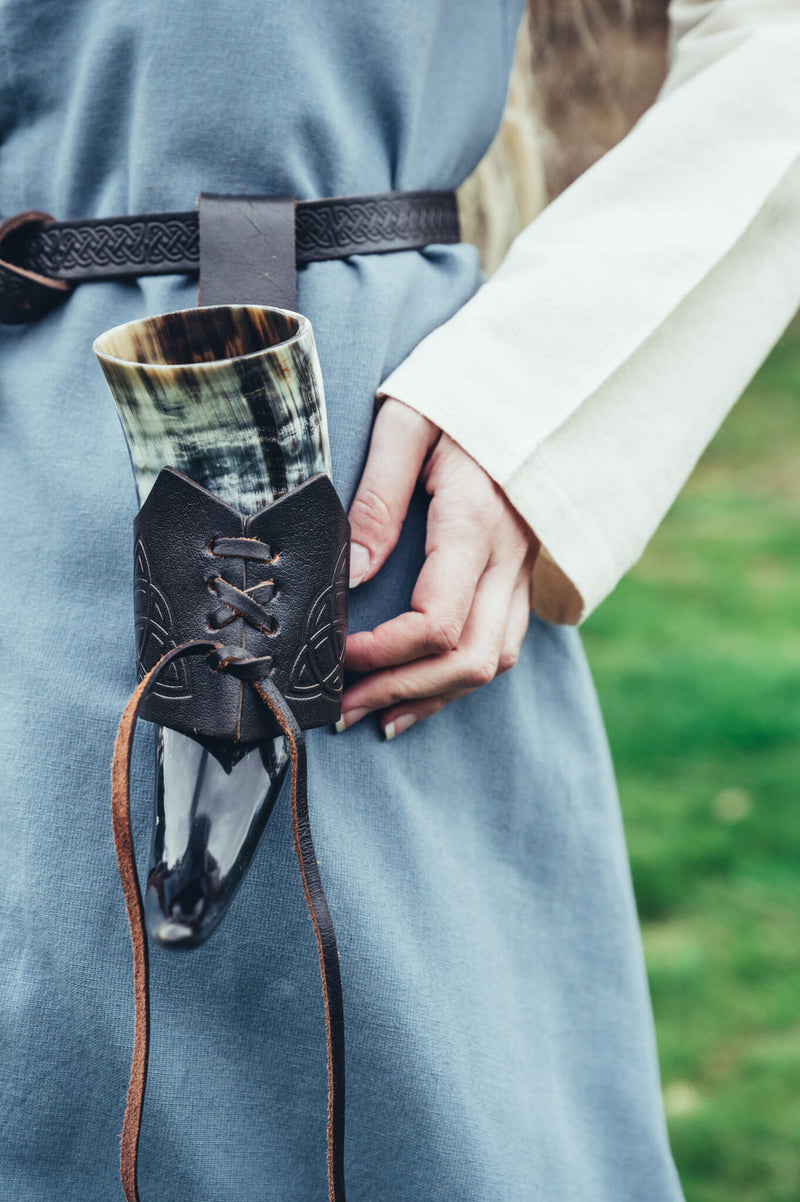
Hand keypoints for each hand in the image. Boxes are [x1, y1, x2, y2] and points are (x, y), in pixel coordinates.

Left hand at [338, 398, 538, 737]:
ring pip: (493, 662)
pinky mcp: (524, 573)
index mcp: (478, 522)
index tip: (335, 653)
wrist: (540, 380)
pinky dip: (460, 677)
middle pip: (470, 660)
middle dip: (401, 692)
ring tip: (374, 715)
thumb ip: (377, 498)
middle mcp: (510, 558)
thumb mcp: (408, 423)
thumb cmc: (462, 394)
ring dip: (432, 697)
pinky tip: (420, 690)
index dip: (383, 654)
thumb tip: (348, 576)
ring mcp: (524, 570)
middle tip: (341, 708)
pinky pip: (502, 643)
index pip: (437, 622)